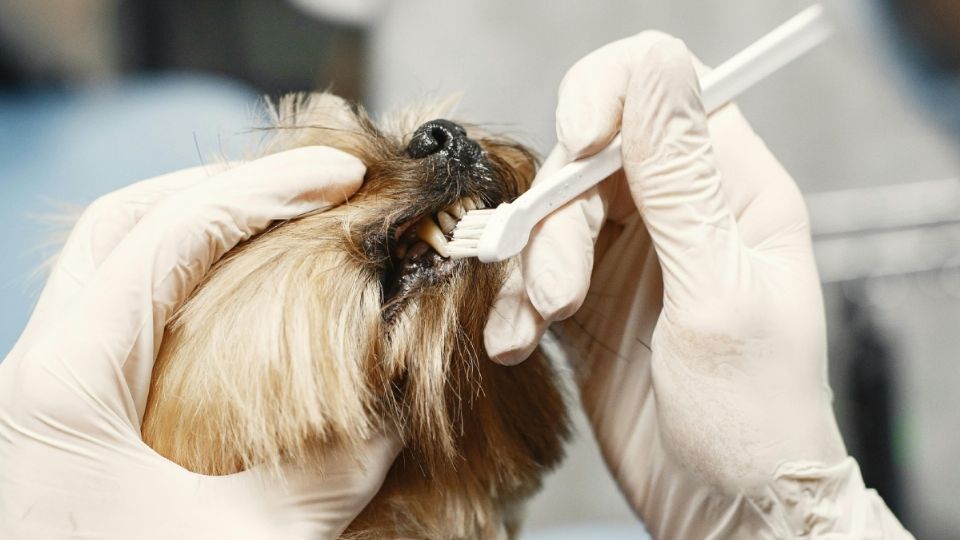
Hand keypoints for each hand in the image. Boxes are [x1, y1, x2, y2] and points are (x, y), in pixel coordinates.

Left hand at [0, 148, 400, 539]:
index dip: (265, 189)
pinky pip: (120, 315)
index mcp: (62, 386)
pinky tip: (242, 304)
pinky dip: (186, 284)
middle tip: (313, 187)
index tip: (340, 176)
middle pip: (123, 223)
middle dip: (225, 187)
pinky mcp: (60, 416)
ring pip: (114, 263)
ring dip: (201, 228)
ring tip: (286, 225)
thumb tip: (399, 410)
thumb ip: (334, 474)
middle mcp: (38, 369)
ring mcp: (43, 390)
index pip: (169, 236)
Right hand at [485, 33, 911, 536]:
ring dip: (532, 266)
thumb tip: (653, 71)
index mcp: (735, 190)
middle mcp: (680, 210)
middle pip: (591, 155)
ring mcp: (630, 254)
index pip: (668, 88)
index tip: (576, 146)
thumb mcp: (720, 294)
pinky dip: (515, 303)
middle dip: (559, 216)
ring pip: (553, 213)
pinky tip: (518, 345)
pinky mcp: (588, 299)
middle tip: (559, 289)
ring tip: (541, 323)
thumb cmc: (755, 415)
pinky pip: (531, 272)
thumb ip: (680, 184)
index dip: (612, 95)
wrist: (727, 509)